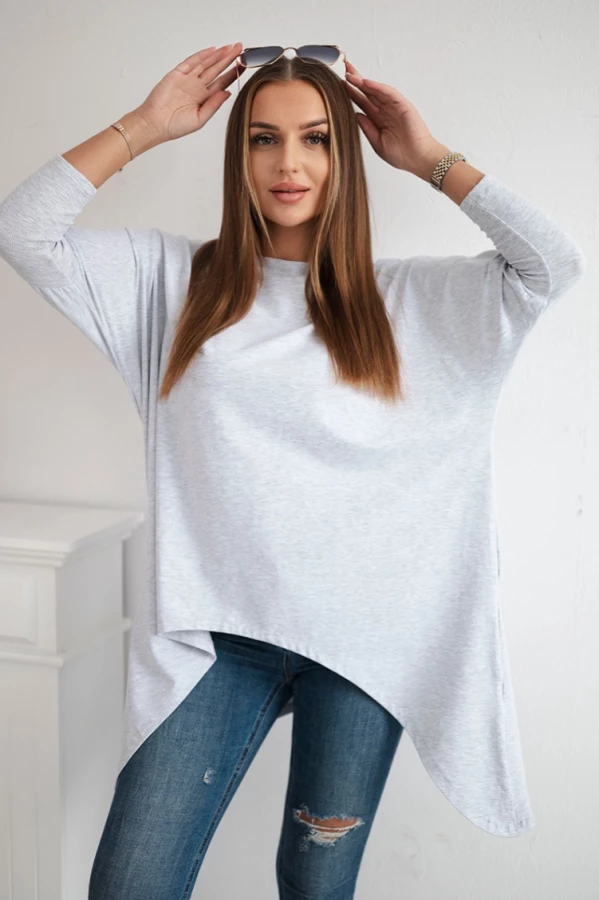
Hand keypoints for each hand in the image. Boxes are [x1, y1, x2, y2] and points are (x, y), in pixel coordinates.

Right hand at [135, 43, 241, 142]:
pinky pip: (191, 62)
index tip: (244, 66)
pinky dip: (202, 55)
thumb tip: (227, 93)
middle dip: (229, 59)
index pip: (222, 83)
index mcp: (204, 99)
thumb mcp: (200, 119)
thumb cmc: (175, 126)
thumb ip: (214, 105)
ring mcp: (187, 79)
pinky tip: (213, 51)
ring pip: (206, 63)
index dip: (233, 74)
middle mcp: (197, 87)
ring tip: (231, 47)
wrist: (155, 124)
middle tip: (240, 49)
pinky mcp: (177, 74)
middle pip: (217, 70)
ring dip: (218, 55)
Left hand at [344, 60, 445, 176]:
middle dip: (356, 80)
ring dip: (363, 81)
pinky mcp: (403, 105)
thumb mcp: (377, 142)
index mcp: (378, 119)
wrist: (418, 160)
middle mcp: (385, 110)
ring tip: (350, 74)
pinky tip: (366, 82)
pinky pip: (389, 93)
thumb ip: (367, 128)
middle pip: (368, 92)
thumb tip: (356, 114)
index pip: (362, 102)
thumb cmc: (401, 154)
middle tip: (344, 68)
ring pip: (376, 90)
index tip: (339, 84)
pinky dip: (378, 87)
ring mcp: (394, 107)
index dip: (351, 92)